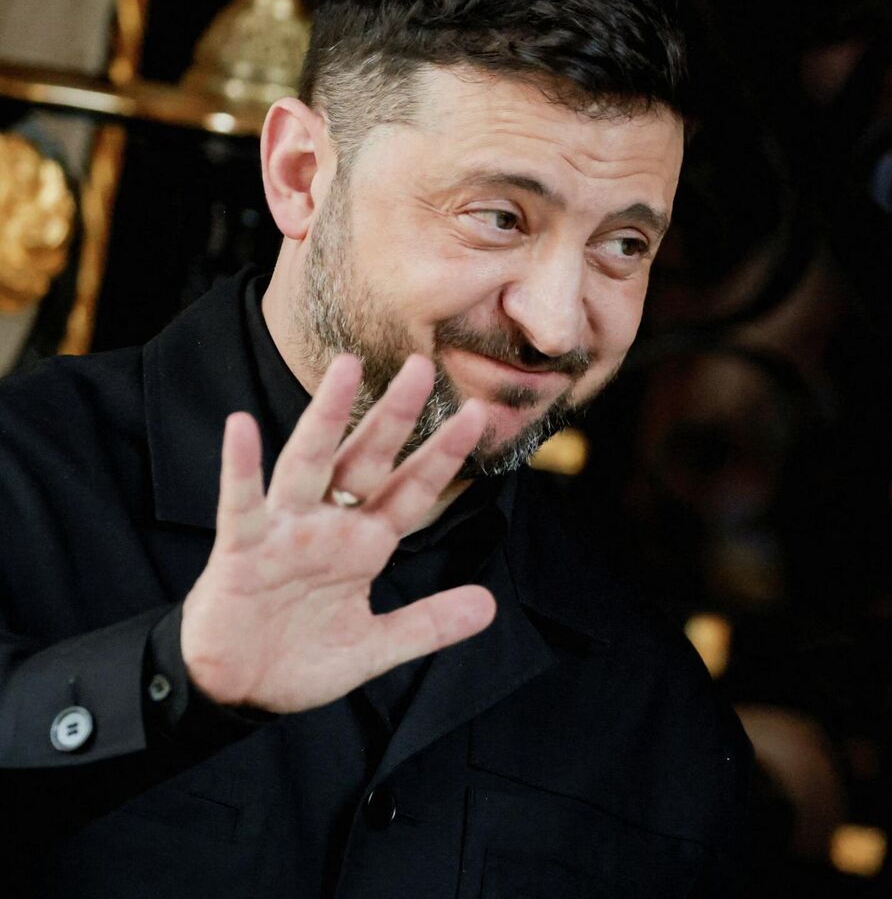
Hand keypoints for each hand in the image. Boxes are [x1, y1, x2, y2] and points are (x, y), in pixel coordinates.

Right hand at [180, 352, 496, 713]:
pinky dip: (240, 467)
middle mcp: (328, 527)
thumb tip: (489, 606)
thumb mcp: (374, 646)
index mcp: (364, 545)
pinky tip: (241, 426)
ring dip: (327, 416)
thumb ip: (428, 624)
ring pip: (310, 463)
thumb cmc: (299, 659)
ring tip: (346, 369)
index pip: (413, 491)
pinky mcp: (241, 551)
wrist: (237, 692)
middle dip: (395, 415)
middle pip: (367, 460)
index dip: (443, 454)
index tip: (479, 414)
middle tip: (424, 365)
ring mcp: (285, 534)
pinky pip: (243, 504)